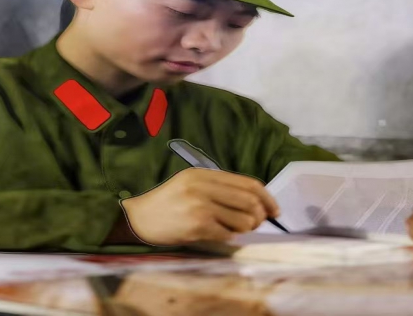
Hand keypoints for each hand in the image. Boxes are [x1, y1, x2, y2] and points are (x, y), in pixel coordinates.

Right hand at [120, 168, 279, 245]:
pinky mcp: (197, 225)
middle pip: (250, 201)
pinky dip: (229, 237)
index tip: (274, 210)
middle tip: (255, 223)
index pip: (248, 183)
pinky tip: (218, 234)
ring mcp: (200, 206)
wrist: (138, 218)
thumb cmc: (166, 203)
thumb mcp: (190, 185)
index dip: (267, 197)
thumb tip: (254, 202)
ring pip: (243, 220)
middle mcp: (203, 187)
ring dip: (244, 229)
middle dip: (259, 215)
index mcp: (203, 174)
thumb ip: (218, 188)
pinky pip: (228, 234)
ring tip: (233, 229)